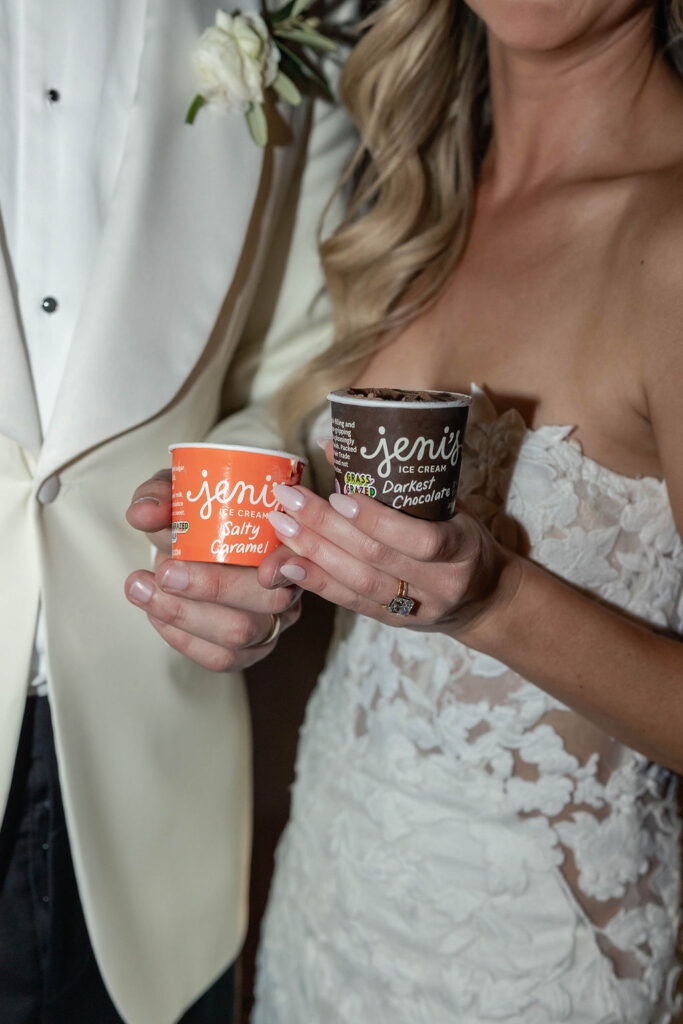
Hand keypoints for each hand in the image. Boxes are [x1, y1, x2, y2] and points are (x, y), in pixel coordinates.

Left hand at [124, 470, 301, 670]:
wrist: (188, 543)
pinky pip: (220, 657)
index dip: (288, 563)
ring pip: (242, 633)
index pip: (303, 555)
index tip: (264, 569)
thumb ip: (161, 495)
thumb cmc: (195, 515)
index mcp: (286, 540)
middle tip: (166, 573)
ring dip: (186, 614)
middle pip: (271, 599)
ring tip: (142, 590)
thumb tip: (144, 514)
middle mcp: (289, 585)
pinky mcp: (248, 651)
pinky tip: (154, 613)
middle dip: (215, 587)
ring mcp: (272, 623)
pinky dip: (182, 637)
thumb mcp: (179, 494)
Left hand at [258, 483, 520, 643]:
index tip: (338, 494)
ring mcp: (416, 608)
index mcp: (462, 548)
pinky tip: (288, 564)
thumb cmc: (464, 540)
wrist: (486, 599)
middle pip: (376, 558)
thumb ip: (402, 483)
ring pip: (358, 582)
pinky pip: (351, 602)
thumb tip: (337, 444)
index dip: (376, 519)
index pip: (420, 538)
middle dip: (326, 527)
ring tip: (281, 526)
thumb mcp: (449, 507)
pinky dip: (317, 582)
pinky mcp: (394, 621)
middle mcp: (440, 583)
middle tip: (288, 499)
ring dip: (313, 552)